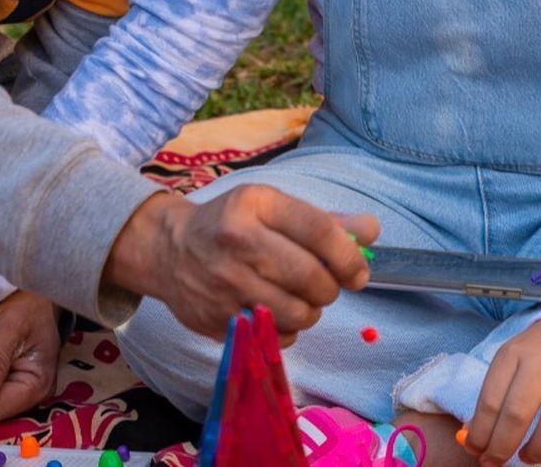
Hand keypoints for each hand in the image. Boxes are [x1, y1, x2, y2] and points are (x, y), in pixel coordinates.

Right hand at [103, 187, 377, 339]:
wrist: (168, 249)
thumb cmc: (230, 224)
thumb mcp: (271, 207)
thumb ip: (324, 221)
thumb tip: (371, 231)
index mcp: (256, 204)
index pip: (320, 232)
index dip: (350, 257)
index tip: (358, 272)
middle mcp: (238, 241)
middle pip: (313, 279)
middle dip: (329, 288)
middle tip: (322, 286)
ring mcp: (226, 283)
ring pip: (298, 314)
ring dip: (309, 312)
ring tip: (298, 299)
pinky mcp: (218, 317)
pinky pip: (275, 337)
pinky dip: (285, 330)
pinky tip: (273, 311)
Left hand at [464, 318, 540, 465]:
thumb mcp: (513, 361)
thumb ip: (495, 395)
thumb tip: (472, 437)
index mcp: (514, 353)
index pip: (490, 398)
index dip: (480, 432)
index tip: (475, 451)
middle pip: (518, 412)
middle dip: (502, 445)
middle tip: (495, 462)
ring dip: (538, 450)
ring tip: (528, 457)